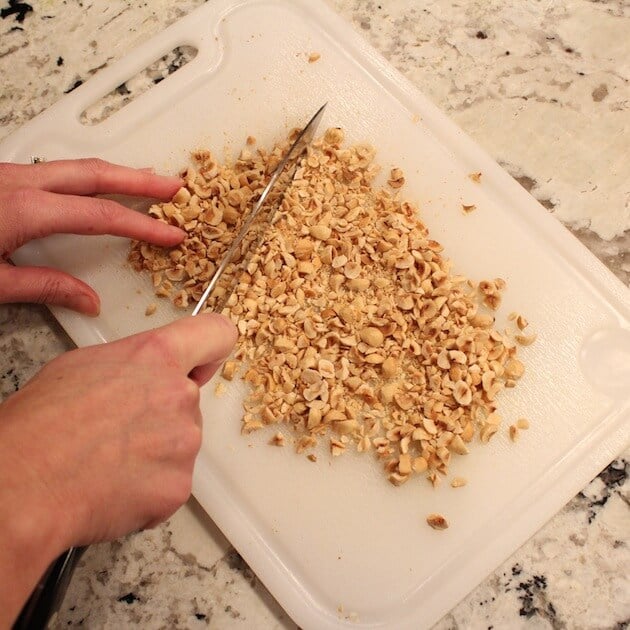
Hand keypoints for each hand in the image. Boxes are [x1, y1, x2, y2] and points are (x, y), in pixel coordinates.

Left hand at [0, 158, 184, 314]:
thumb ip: (42, 287)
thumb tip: (87, 300)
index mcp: (25, 209)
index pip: (101, 215)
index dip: (142, 225)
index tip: (170, 234)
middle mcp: (21, 182)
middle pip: (97, 174)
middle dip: (142, 181)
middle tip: (176, 187)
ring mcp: (11, 174)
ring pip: (79, 166)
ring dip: (119, 173)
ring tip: (149, 181)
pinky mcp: (3, 177)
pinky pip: (60, 168)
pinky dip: (92, 174)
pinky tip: (100, 183)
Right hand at [0, 313, 236, 625]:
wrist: (24, 484)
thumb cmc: (41, 424)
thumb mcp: (85, 365)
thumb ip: (135, 363)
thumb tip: (149, 372)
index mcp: (157, 356)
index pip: (215, 334)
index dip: (210, 350)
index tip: (203, 363)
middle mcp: (180, 395)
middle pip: (189, 399)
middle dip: (163, 412)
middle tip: (120, 428)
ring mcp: (184, 443)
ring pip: (181, 442)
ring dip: (157, 451)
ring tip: (111, 461)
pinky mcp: (179, 486)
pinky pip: (173, 482)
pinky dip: (150, 487)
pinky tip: (116, 487)